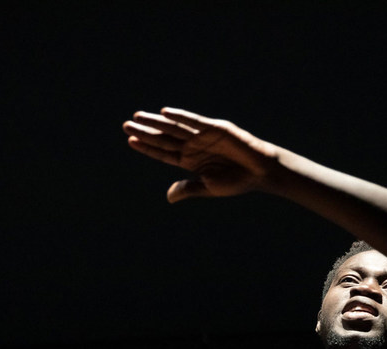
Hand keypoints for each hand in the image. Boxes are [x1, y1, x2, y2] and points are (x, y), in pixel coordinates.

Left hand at [122, 107, 280, 202]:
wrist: (260, 172)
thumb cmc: (237, 181)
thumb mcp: (209, 187)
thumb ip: (188, 188)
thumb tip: (169, 197)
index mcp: (190, 160)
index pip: (163, 152)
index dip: (147, 147)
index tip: (130, 141)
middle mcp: (193, 146)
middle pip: (164, 137)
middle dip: (146, 131)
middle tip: (126, 125)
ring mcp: (203, 136)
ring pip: (174, 128)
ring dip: (156, 122)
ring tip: (138, 116)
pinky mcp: (215, 128)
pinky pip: (194, 121)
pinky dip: (180, 116)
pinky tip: (165, 113)